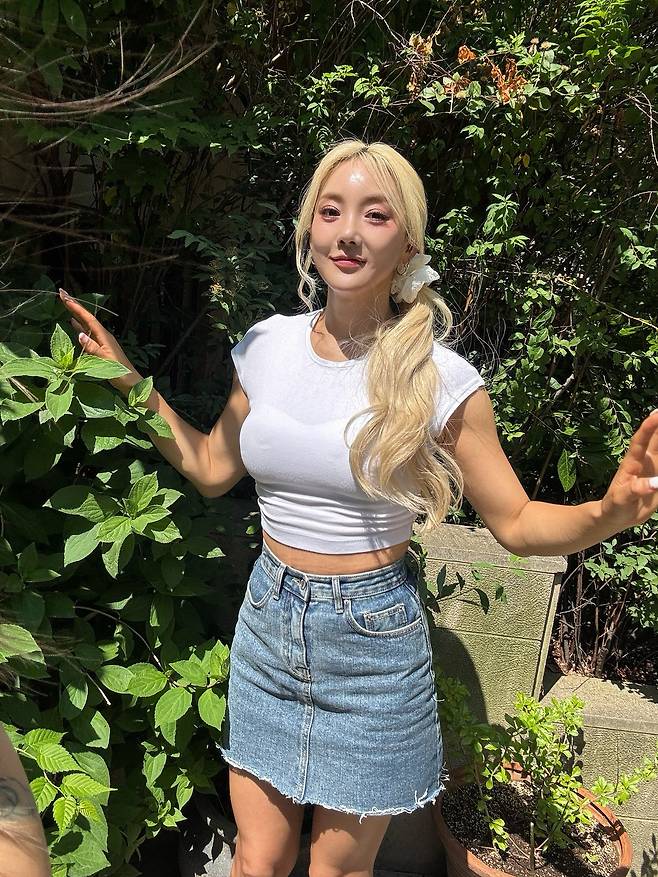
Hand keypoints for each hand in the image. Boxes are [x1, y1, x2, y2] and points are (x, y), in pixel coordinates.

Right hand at [58, 288, 142, 393]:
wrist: (131, 382)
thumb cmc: (120, 373)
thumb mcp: (105, 360)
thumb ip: (92, 348)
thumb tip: (80, 335)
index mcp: (104, 336)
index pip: (87, 318)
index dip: (76, 307)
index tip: (64, 296)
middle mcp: (103, 335)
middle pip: (86, 317)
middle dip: (74, 306)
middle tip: (62, 294)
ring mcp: (102, 341)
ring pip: (86, 324)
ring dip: (76, 314)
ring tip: (66, 304)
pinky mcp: (101, 347)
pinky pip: (88, 333)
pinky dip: (80, 327)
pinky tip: (74, 324)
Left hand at [600, 408, 657, 530]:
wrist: (617, 514)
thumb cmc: (615, 505)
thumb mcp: (621, 499)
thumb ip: (636, 490)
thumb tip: (657, 482)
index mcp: (632, 463)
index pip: (640, 441)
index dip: (648, 427)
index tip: (656, 414)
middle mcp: (645, 460)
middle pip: (656, 437)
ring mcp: (655, 467)